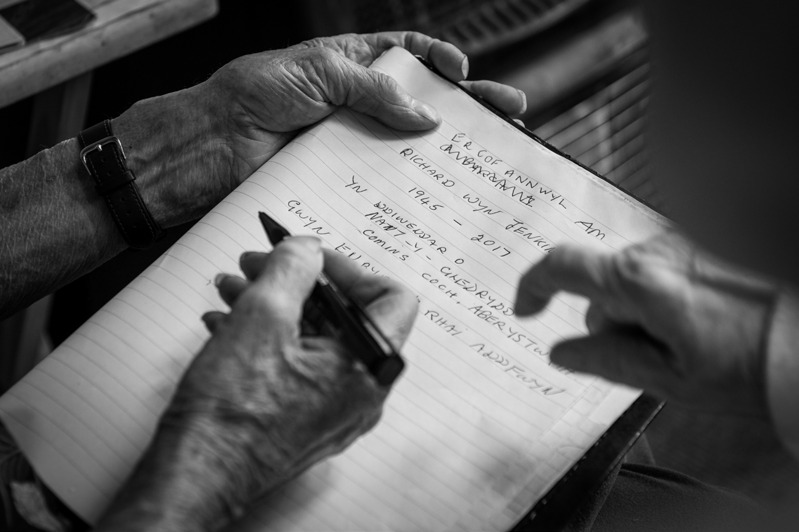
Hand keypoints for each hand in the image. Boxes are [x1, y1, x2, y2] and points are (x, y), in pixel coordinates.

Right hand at [95, 238, 416, 530]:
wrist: (196, 475)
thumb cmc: (232, 412)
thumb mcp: (262, 315)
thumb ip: (293, 267)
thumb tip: (307, 250)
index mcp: (370, 366)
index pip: (390, 297)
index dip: (347, 268)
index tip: (309, 257)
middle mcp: (362, 393)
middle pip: (345, 317)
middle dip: (297, 283)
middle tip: (260, 264)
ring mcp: (334, 411)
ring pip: (315, 340)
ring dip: (275, 306)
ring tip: (234, 289)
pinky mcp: (305, 420)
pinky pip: (299, 366)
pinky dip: (269, 338)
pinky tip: (228, 323)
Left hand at [202, 31, 526, 179]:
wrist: (213, 147)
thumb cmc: (254, 95)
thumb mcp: (320, 73)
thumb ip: (375, 90)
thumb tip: (428, 116)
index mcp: (350, 64)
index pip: (406, 55)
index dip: (439, 61)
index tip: (464, 73)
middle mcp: (356, 102)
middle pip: (422, 100)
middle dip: (466, 104)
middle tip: (509, 110)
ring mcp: (352, 140)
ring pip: (409, 143)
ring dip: (447, 147)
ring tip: (489, 151)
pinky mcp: (343, 176)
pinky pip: (384, 177)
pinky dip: (411, 181)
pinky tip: (439, 185)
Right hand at [514, 232, 777, 417]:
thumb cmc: (750, 367)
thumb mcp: (669, 379)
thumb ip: (606, 360)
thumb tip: (561, 352)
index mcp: (639, 281)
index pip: (561, 267)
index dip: (533, 287)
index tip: (526, 311)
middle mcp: (656, 249)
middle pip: (605, 282)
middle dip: (614, 318)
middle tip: (655, 355)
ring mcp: (683, 240)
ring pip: (637, 276)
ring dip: (646, 305)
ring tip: (693, 340)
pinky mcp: (705, 242)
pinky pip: (666, 266)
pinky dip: (671, 292)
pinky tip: (706, 319)